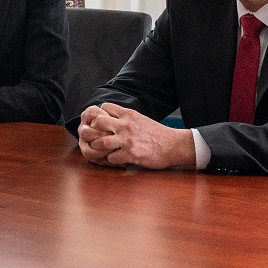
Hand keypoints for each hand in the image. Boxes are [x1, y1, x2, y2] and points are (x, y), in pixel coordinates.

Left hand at [77, 103, 194, 169]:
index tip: (101, 124)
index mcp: (128, 114)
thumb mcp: (140, 119)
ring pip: (100, 142)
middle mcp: (126, 125)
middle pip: (98, 122)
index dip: (99, 115)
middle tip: (97, 138)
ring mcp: (127, 140)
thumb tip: (111, 118)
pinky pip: (111, 158)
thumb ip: (125, 118)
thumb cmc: (157, 134)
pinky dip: (111, 160)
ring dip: (100, 148)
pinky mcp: (131, 154)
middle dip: (94, 131)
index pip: (104, 107)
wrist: (174, 145)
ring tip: (105, 151)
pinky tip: (117, 159)